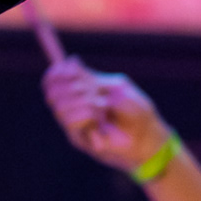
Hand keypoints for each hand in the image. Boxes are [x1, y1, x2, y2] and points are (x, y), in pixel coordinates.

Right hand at [41, 55, 173, 173]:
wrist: (147, 136)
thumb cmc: (136, 110)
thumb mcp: (115, 87)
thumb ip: (91, 77)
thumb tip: (70, 61)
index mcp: (79, 91)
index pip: (52, 80)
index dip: (56, 73)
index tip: (71, 69)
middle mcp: (72, 107)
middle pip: (52, 93)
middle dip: (73, 88)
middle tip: (94, 92)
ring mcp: (73, 124)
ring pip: (60, 107)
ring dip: (83, 102)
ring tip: (102, 107)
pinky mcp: (78, 139)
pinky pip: (71, 122)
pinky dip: (86, 115)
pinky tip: (100, 119)